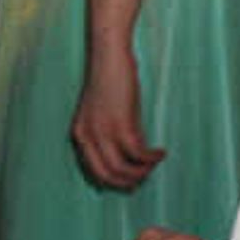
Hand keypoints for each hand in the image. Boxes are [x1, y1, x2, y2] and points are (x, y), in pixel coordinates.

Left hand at [70, 40, 164, 189]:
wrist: (109, 57)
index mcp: (79, 135)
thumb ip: (113, 135)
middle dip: (128, 181)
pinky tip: (160, 153)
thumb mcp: (106, 114)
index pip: (94, 171)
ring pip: (121, 169)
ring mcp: (102, 132)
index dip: (114, 180)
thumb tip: (132, 159)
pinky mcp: (120, 124)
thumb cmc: (111, 82)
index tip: (131, 180)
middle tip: (146, 175)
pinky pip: (137, 154)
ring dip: (141, 172)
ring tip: (154, 163)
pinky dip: (151, 158)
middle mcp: (86, 137)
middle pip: (107, 175)